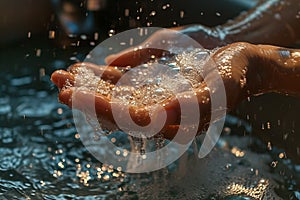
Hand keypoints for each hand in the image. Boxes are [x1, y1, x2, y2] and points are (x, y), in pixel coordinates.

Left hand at [51, 42, 268, 140]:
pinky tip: (86, 69)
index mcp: (170, 123)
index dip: (97, 107)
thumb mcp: (216, 92)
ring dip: (88, 86)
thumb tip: (153, 118)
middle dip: (84, 96)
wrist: (240, 65)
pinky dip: (104, 76)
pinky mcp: (153, 87)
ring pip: (114, 95)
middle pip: (114, 109)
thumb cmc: (232, 79)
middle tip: (56, 83)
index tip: (71, 95)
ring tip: (63, 75)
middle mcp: (157, 116)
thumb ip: (188, 107)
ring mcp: (153, 100)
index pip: (126, 119)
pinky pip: (124, 83)